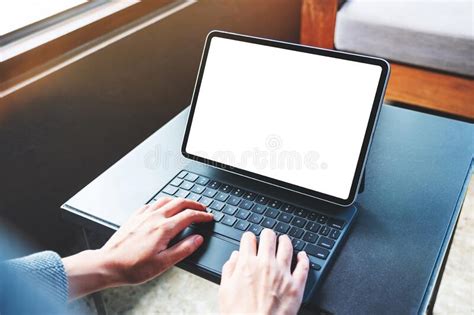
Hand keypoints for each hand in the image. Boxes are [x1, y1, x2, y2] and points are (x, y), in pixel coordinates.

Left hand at [63, 197, 212, 298]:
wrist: (108, 264)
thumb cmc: (133, 267)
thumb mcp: (163, 263)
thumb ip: (183, 249)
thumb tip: (198, 239)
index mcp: (164, 229)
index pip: (189, 216)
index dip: (202, 215)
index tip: (209, 217)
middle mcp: (154, 217)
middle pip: (180, 202)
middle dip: (194, 204)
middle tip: (203, 208)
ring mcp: (144, 215)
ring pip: (166, 199)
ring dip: (180, 200)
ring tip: (187, 205)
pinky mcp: (135, 216)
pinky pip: (152, 203)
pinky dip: (163, 203)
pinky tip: (163, 207)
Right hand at [219, 229, 308, 314]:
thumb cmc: (239, 314)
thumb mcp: (224, 290)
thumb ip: (229, 269)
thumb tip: (235, 257)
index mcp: (247, 264)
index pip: (249, 238)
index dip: (249, 237)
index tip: (250, 240)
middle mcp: (266, 264)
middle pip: (269, 237)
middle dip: (267, 235)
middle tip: (267, 237)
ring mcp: (283, 273)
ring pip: (287, 246)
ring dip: (285, 240)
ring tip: (284, 240)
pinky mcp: (296, 285)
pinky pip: (303, 266)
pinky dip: (304, 258)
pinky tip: (302, 255)